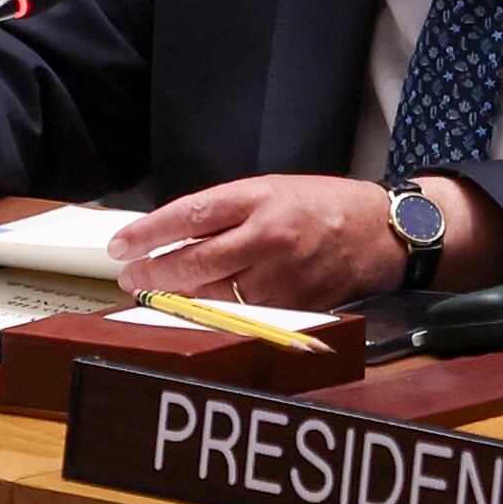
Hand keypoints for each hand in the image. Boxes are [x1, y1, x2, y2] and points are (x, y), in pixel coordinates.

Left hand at [105, 173, 502, 308]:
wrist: (382, 231)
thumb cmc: (322, 206)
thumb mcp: (271, 189)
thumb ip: (226, 211)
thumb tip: (173, 234)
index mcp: (259, 197)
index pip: (189, 216)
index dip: (148, 233)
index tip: (120, 246)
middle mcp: (268, 236)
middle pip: (195, 262)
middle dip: (153, 273)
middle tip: (129, 277)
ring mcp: (283, 276)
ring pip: (214, 296)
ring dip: (177, 299)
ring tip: (154, 294)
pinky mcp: (296, 306)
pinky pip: (244, 314)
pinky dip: (215, 314)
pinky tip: (196, 311)